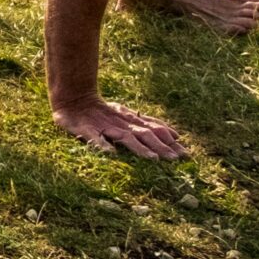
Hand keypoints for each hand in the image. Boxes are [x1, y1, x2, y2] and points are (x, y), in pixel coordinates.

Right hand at [53, 99, 187, 159]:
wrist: (73, 99)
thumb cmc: (102, 111)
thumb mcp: (127, 115)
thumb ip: (149, 124)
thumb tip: (177, 135)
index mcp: (131, 120)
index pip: (155, 130)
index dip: (170, 141)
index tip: (186, 155)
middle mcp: (121, 123)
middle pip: (145, 134)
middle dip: (160, 146)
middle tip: (176, 159)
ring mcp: (104, 127)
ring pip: (124, 137)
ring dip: (139, 148)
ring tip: (152, 159)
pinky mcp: (86, 131)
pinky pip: (94, 138)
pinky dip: (103, 145)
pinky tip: (111, 153)